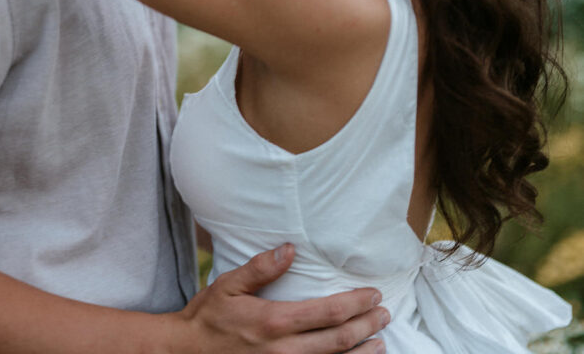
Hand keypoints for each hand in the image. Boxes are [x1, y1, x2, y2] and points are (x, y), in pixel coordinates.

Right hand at [178, 244, 388, 352]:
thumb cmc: (208, 316)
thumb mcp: (228, 285)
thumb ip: (260, 268)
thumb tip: (290, 249)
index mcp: (273, 322)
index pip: (327, 314)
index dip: (355, 304)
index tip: (373, 294)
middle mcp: (283, 351)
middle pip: (338, 342)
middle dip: (366, 327)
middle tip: (385, 314)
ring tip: (381, 342)